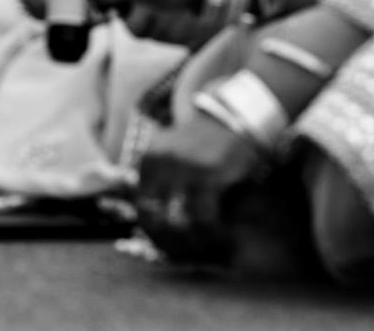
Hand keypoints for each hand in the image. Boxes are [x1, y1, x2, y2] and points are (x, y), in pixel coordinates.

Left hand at [134, 114, 265, 266]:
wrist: (232, 118)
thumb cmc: (203, 144)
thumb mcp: (172, 156)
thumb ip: (159, 183)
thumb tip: (149, 223)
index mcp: (148, 161)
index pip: (141, 209)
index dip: (154, 234)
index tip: (169, 248)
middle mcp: (160, 163)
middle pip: (154, 219)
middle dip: (169, 244)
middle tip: (185, 255)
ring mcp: (182, 168)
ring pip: (179, 223)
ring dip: (191, 243)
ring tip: (204, 251)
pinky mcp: (207, 174)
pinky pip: (204, 217)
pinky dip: (210, 233)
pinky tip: (219, 236)